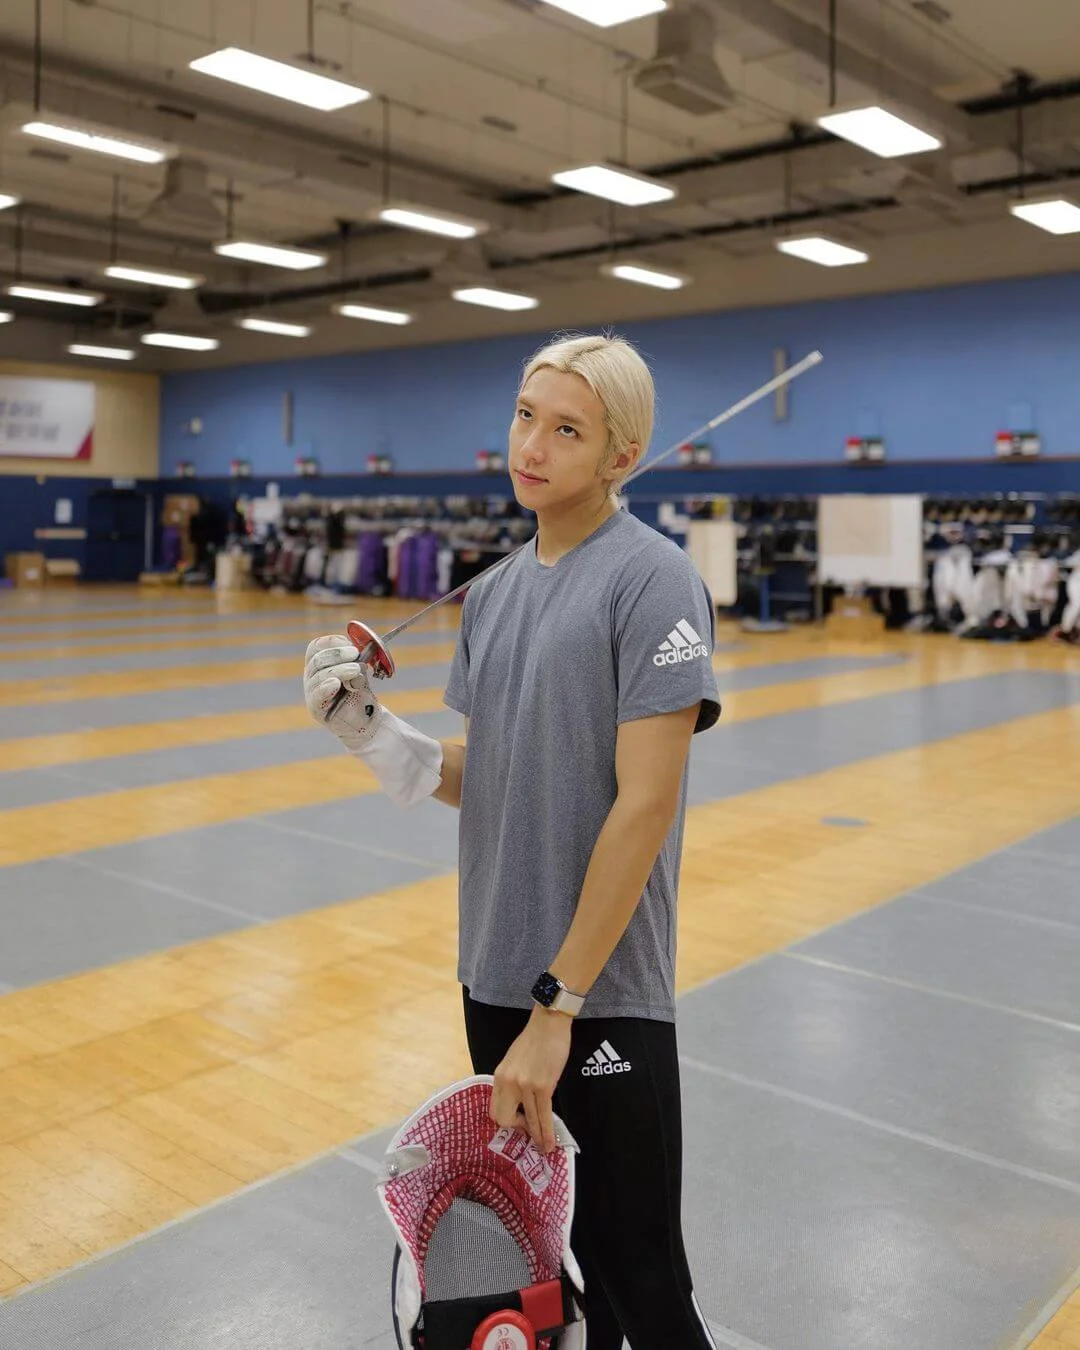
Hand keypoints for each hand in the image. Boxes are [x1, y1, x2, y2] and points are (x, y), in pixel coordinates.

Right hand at [303, 634, 381, 752]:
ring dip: (340, 670)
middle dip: (338, 654)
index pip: (316, 647)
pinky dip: (326, 687)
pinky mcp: (316, 708)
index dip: (332, 642)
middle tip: (356, 654)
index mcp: (319, 664)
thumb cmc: (359, 693)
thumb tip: (361, 646)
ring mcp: (311, 692)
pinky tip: (336, 683)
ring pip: (319, 676)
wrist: (365, 719)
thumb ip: (357, 659)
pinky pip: (317, 696)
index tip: (351, 644)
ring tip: (356, 670)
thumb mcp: (359, 671)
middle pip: (317, 659)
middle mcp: (311, 676)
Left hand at [490, 1008, 572, 1154]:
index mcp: (499, 1077)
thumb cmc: (533, 1040)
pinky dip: (546, 1132)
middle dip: (517, 1130)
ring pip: (527, 1121)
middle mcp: (508, 1083)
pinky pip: (543, 1115)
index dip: (506, 1120)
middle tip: (530, 1132)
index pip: (495, 1109)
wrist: (548, 1025)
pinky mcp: (543, 1086)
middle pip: (504, 1119)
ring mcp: (525, 1086)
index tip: (519, 1122)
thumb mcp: (512, 1061)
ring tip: (544, 1148)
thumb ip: (512, 1081)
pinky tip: (550, 1142)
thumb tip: (518, 1102)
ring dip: (537, 1137)